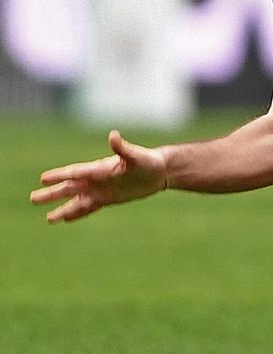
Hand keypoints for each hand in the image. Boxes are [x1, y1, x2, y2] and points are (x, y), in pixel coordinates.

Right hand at [31, 130, 166, 222]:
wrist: (159, 171)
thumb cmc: (148, 160)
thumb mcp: (135, 155)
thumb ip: (122, 147)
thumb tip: (113, 135)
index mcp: (100, 168)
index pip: (75, 172)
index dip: (59, 175)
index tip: (43, 178)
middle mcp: (97, 179)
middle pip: (70, 188)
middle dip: (52, 193)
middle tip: (33, 198)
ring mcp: (101, 189)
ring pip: (76, 201)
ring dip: (62, 208)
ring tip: (47, 219)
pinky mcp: (108, 198)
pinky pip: (89, 208)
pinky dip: (77, 213)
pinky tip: (65, 219)